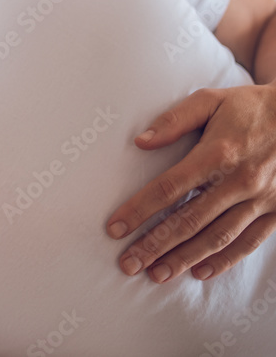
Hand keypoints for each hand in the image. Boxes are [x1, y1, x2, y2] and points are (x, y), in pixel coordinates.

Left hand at [106, 86, 275, 282]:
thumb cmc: (250, 107)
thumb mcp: (210, 100)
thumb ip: (174, 120)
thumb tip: (140, 141)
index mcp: (217, 154)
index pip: (168, 188)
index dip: (139, 210)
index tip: (115, 228)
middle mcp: (239, 181)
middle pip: (188, 220)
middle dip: (155, 244)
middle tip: (128, 263)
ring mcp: (260, 199)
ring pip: (216, 237)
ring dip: (184, 258)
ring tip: (156, 275)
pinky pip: (249, 242)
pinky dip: (225, 260)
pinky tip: (200, 272)